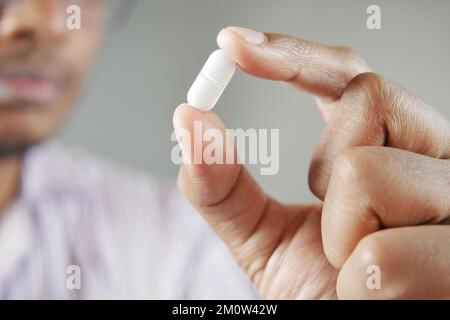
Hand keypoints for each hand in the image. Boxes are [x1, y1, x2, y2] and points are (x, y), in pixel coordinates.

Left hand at [174, 27, 449, 298]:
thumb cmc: (319, 295)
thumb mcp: (264, 238)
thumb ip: (224, 186)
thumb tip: (188, 121)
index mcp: (391, 150)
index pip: (351, 77)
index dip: (293, 55)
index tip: (232, 46)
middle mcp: (437, 161)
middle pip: (369, 97)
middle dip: (327, 170)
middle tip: (339, 230)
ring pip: (369, 172)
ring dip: (342, 237)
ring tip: (360, 272)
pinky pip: (385, 254)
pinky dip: (362, 285)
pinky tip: (381, 299)